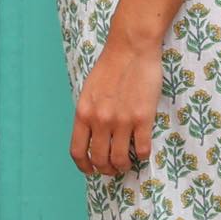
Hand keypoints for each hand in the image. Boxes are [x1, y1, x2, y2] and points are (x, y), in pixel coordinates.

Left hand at [71, 30, 161, 176]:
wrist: (131, 48)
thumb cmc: (111, 66)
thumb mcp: (89, 91)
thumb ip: (89, 113)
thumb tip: (92, 135)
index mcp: (83, 113)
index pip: (78, 151)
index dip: (84, 167)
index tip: (91, 171)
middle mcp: (100, 120)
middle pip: (100, 159)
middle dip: (106, 169)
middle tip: (113, 168)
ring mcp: (121, 121)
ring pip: (120, 159)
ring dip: (124, 166)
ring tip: (128, 163)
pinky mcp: (142, 118)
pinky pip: (142, 149)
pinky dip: (142, 155)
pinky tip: (142, 151)